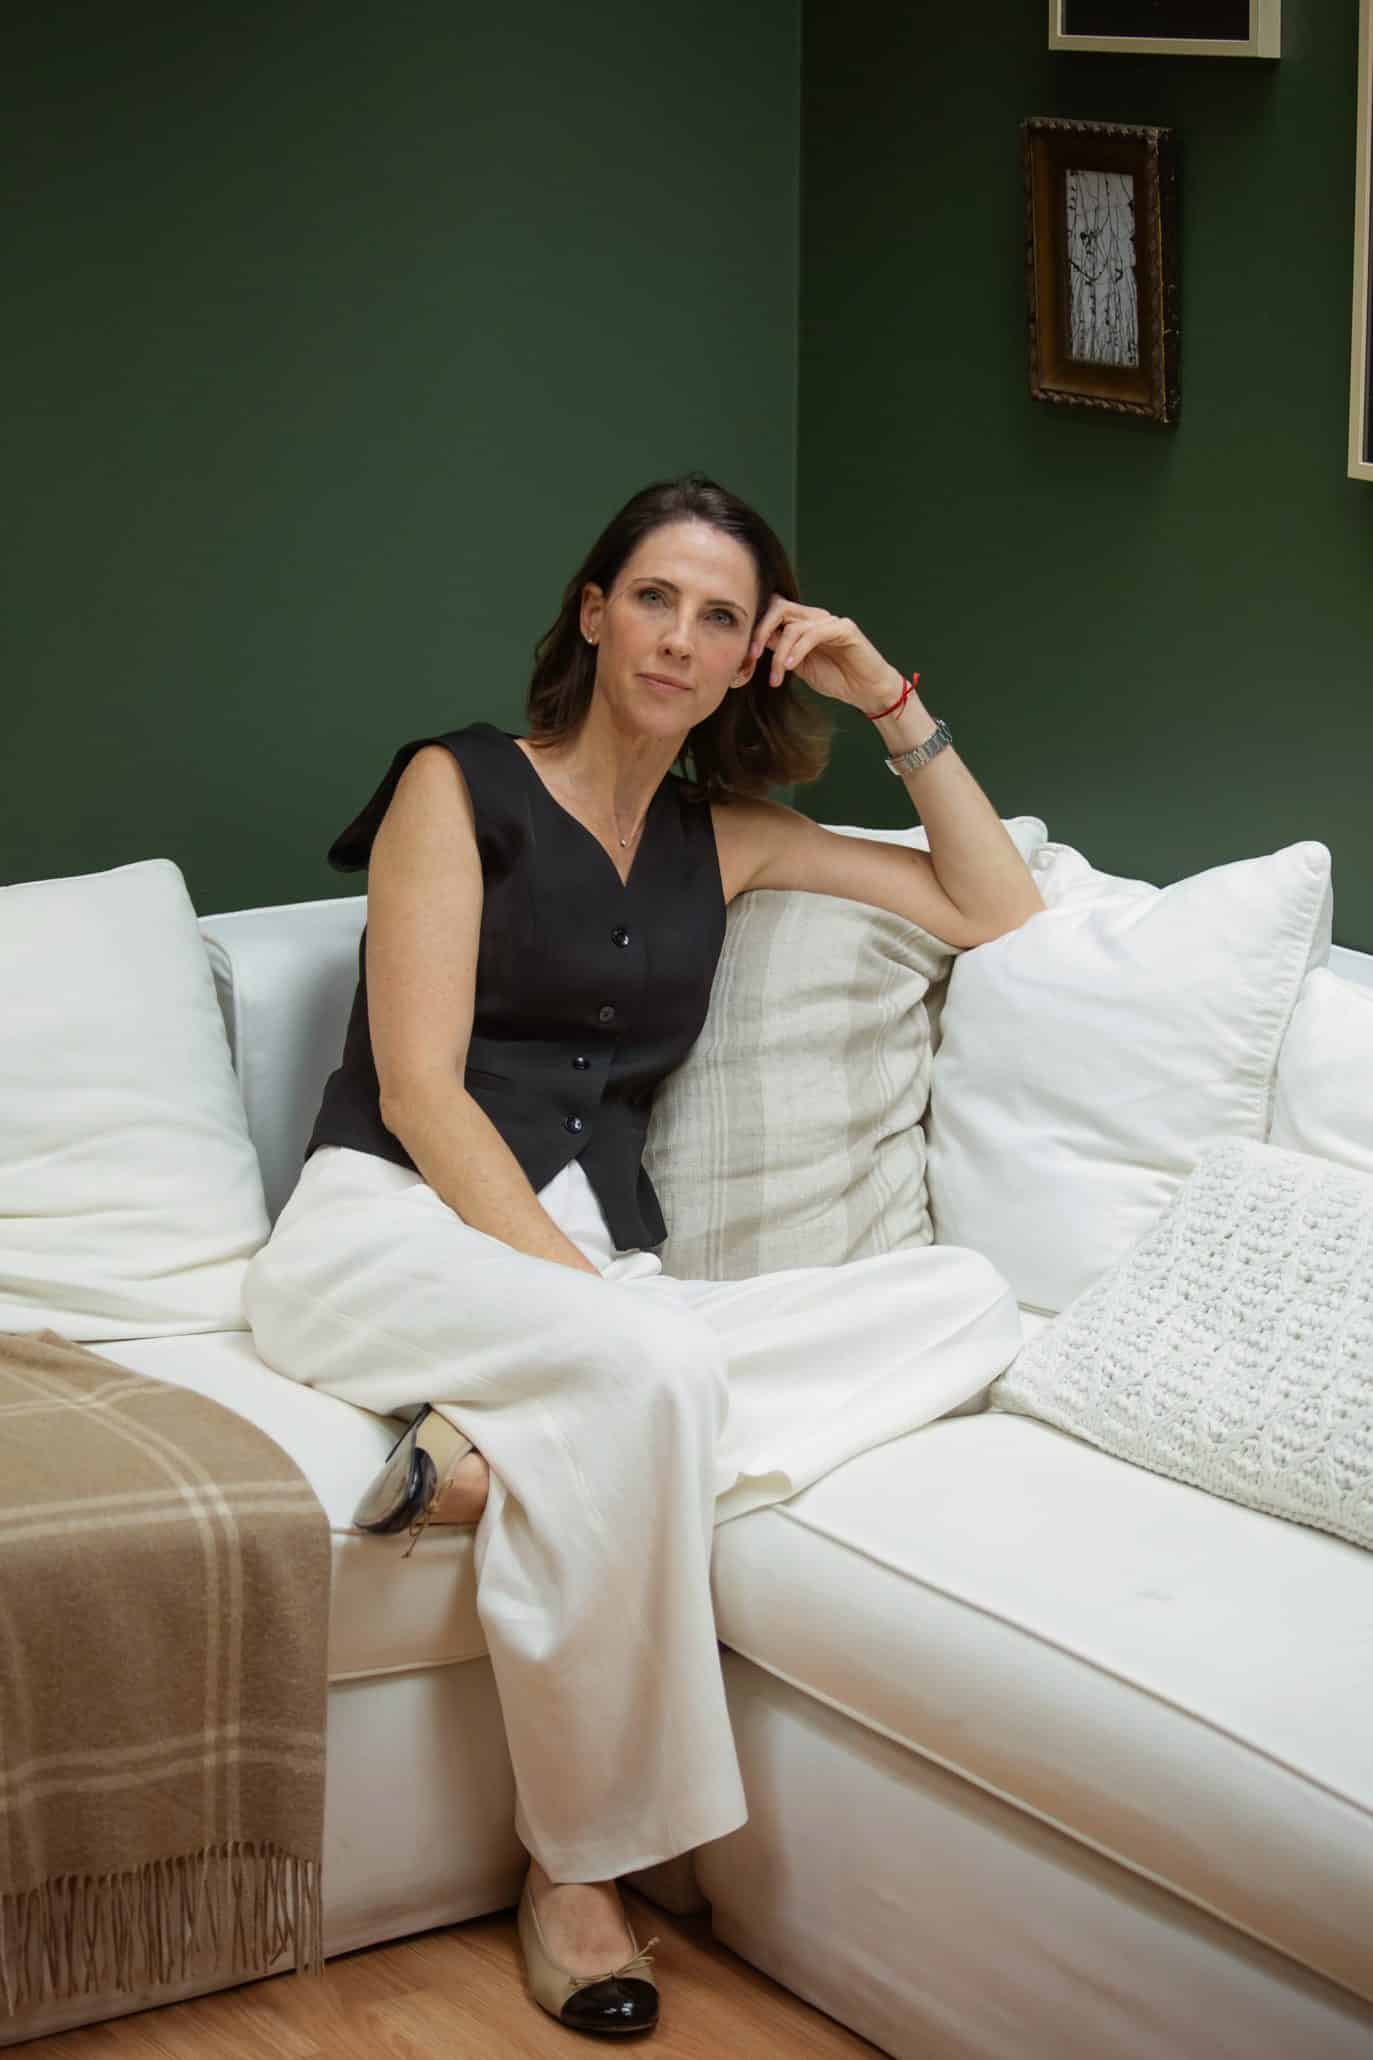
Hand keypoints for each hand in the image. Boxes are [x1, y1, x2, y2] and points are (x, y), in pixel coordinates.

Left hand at [746, 596, 903, 716]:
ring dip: (780, 654)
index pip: (773, 611)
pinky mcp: (845, 629)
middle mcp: (815, 617)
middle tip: (750, 657)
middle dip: (759, 631)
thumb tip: (755, 643)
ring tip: (777, 677)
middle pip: (779, 608)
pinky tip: (791, 667)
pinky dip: (798, 650)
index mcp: (803, 623)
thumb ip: (781, 650)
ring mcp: (830, 621)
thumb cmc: (837, 678)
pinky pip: (814, 634)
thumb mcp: (799, 666)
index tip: (744, 657)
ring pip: (794, 626)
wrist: (867, 691)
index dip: (755, 629)